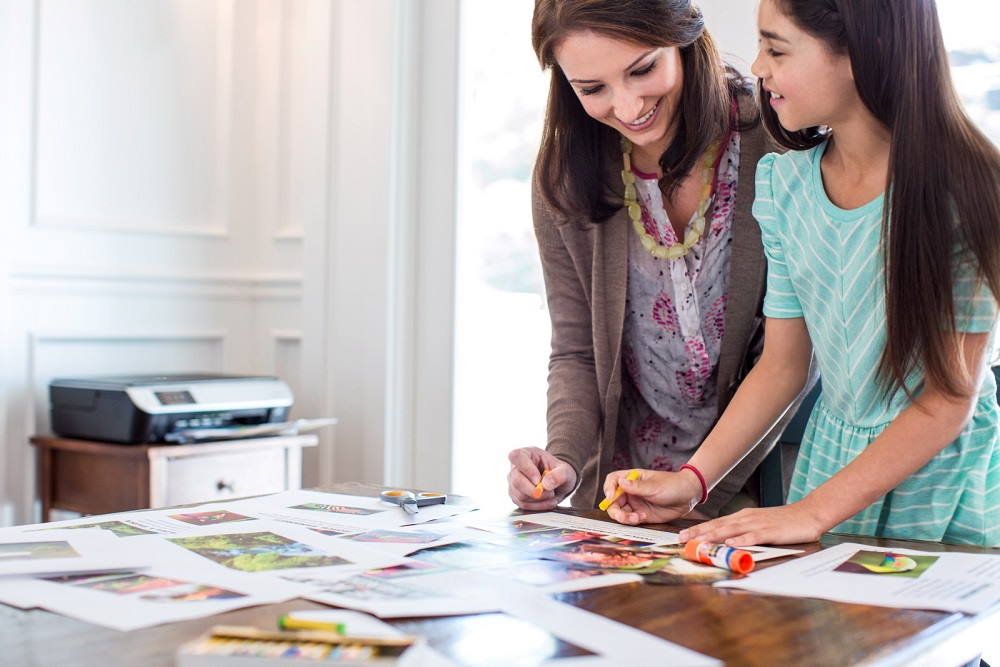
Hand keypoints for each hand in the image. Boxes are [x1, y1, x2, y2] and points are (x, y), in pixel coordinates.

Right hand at [507, 447, 576, 509]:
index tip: (539, 480)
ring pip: (520, 495)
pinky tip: (547, 502)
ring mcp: (513, 482)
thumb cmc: (559, 472)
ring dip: (539, 499)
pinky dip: (538, 506)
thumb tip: (546, 485)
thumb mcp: (565, 470)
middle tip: (550, 492)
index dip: (527, 469)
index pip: (516, 456)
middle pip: (517, 480)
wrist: (559, 482)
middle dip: (535, 490)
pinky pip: (523, 505)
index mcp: (526, 453)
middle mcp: (516, 467)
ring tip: (552, 495)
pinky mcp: (516, 496)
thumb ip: (559, 475)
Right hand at [602, 468, 702, 524]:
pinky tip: (642, 518)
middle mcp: (631, 491)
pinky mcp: (641, 515)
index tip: (610, 497)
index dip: (608, 488)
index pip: (613, 480)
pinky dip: (632, 522)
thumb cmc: (673, 485)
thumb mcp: (655, 486)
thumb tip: (620, 482)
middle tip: (623, 516)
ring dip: (624, 518)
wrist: (688, 497)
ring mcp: (635, 504)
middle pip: (613, 500)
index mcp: (632, 479)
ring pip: (620, 512)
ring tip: (636, 518)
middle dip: (615, 510)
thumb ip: (637, 486)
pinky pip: (630, 520)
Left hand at [677, 501, 826, 546]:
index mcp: (742, 517)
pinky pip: (754, 536)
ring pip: (731, 530)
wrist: (808, 514)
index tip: (682, 536)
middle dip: (698, 533)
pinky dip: (741, 540)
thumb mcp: (758, 524)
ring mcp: (758, 524)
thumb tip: (725, 541)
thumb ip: (742, 531)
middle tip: (681, 539)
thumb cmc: (783, 522)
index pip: (715, 523)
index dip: (698, 529)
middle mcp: (746, 518)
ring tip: (698, 542)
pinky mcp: (771, 532)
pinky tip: (731, 544)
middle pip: (718, 526)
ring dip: (713, 536)